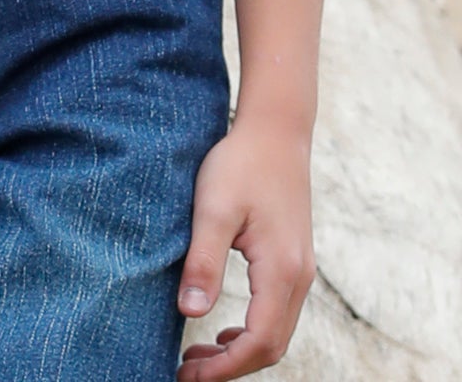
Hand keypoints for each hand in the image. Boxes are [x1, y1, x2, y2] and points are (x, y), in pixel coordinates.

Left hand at [175, 116, 316, 377]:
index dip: (223, 368)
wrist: (276, 129)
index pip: (258, 342)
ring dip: (240, 353)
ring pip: (276, 333)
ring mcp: (300, 270)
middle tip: (187, 373)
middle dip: (230, 368)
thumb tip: (189, 314)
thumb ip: (203, 261)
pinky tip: (224, 331)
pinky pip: (278, 314)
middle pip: (271, 346)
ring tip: (198, 358)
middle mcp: (299, 277)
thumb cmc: (241, 163)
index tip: (187, 376)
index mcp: (281, 270)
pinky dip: (252, 333)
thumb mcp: (214, 208)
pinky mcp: (293, 260)